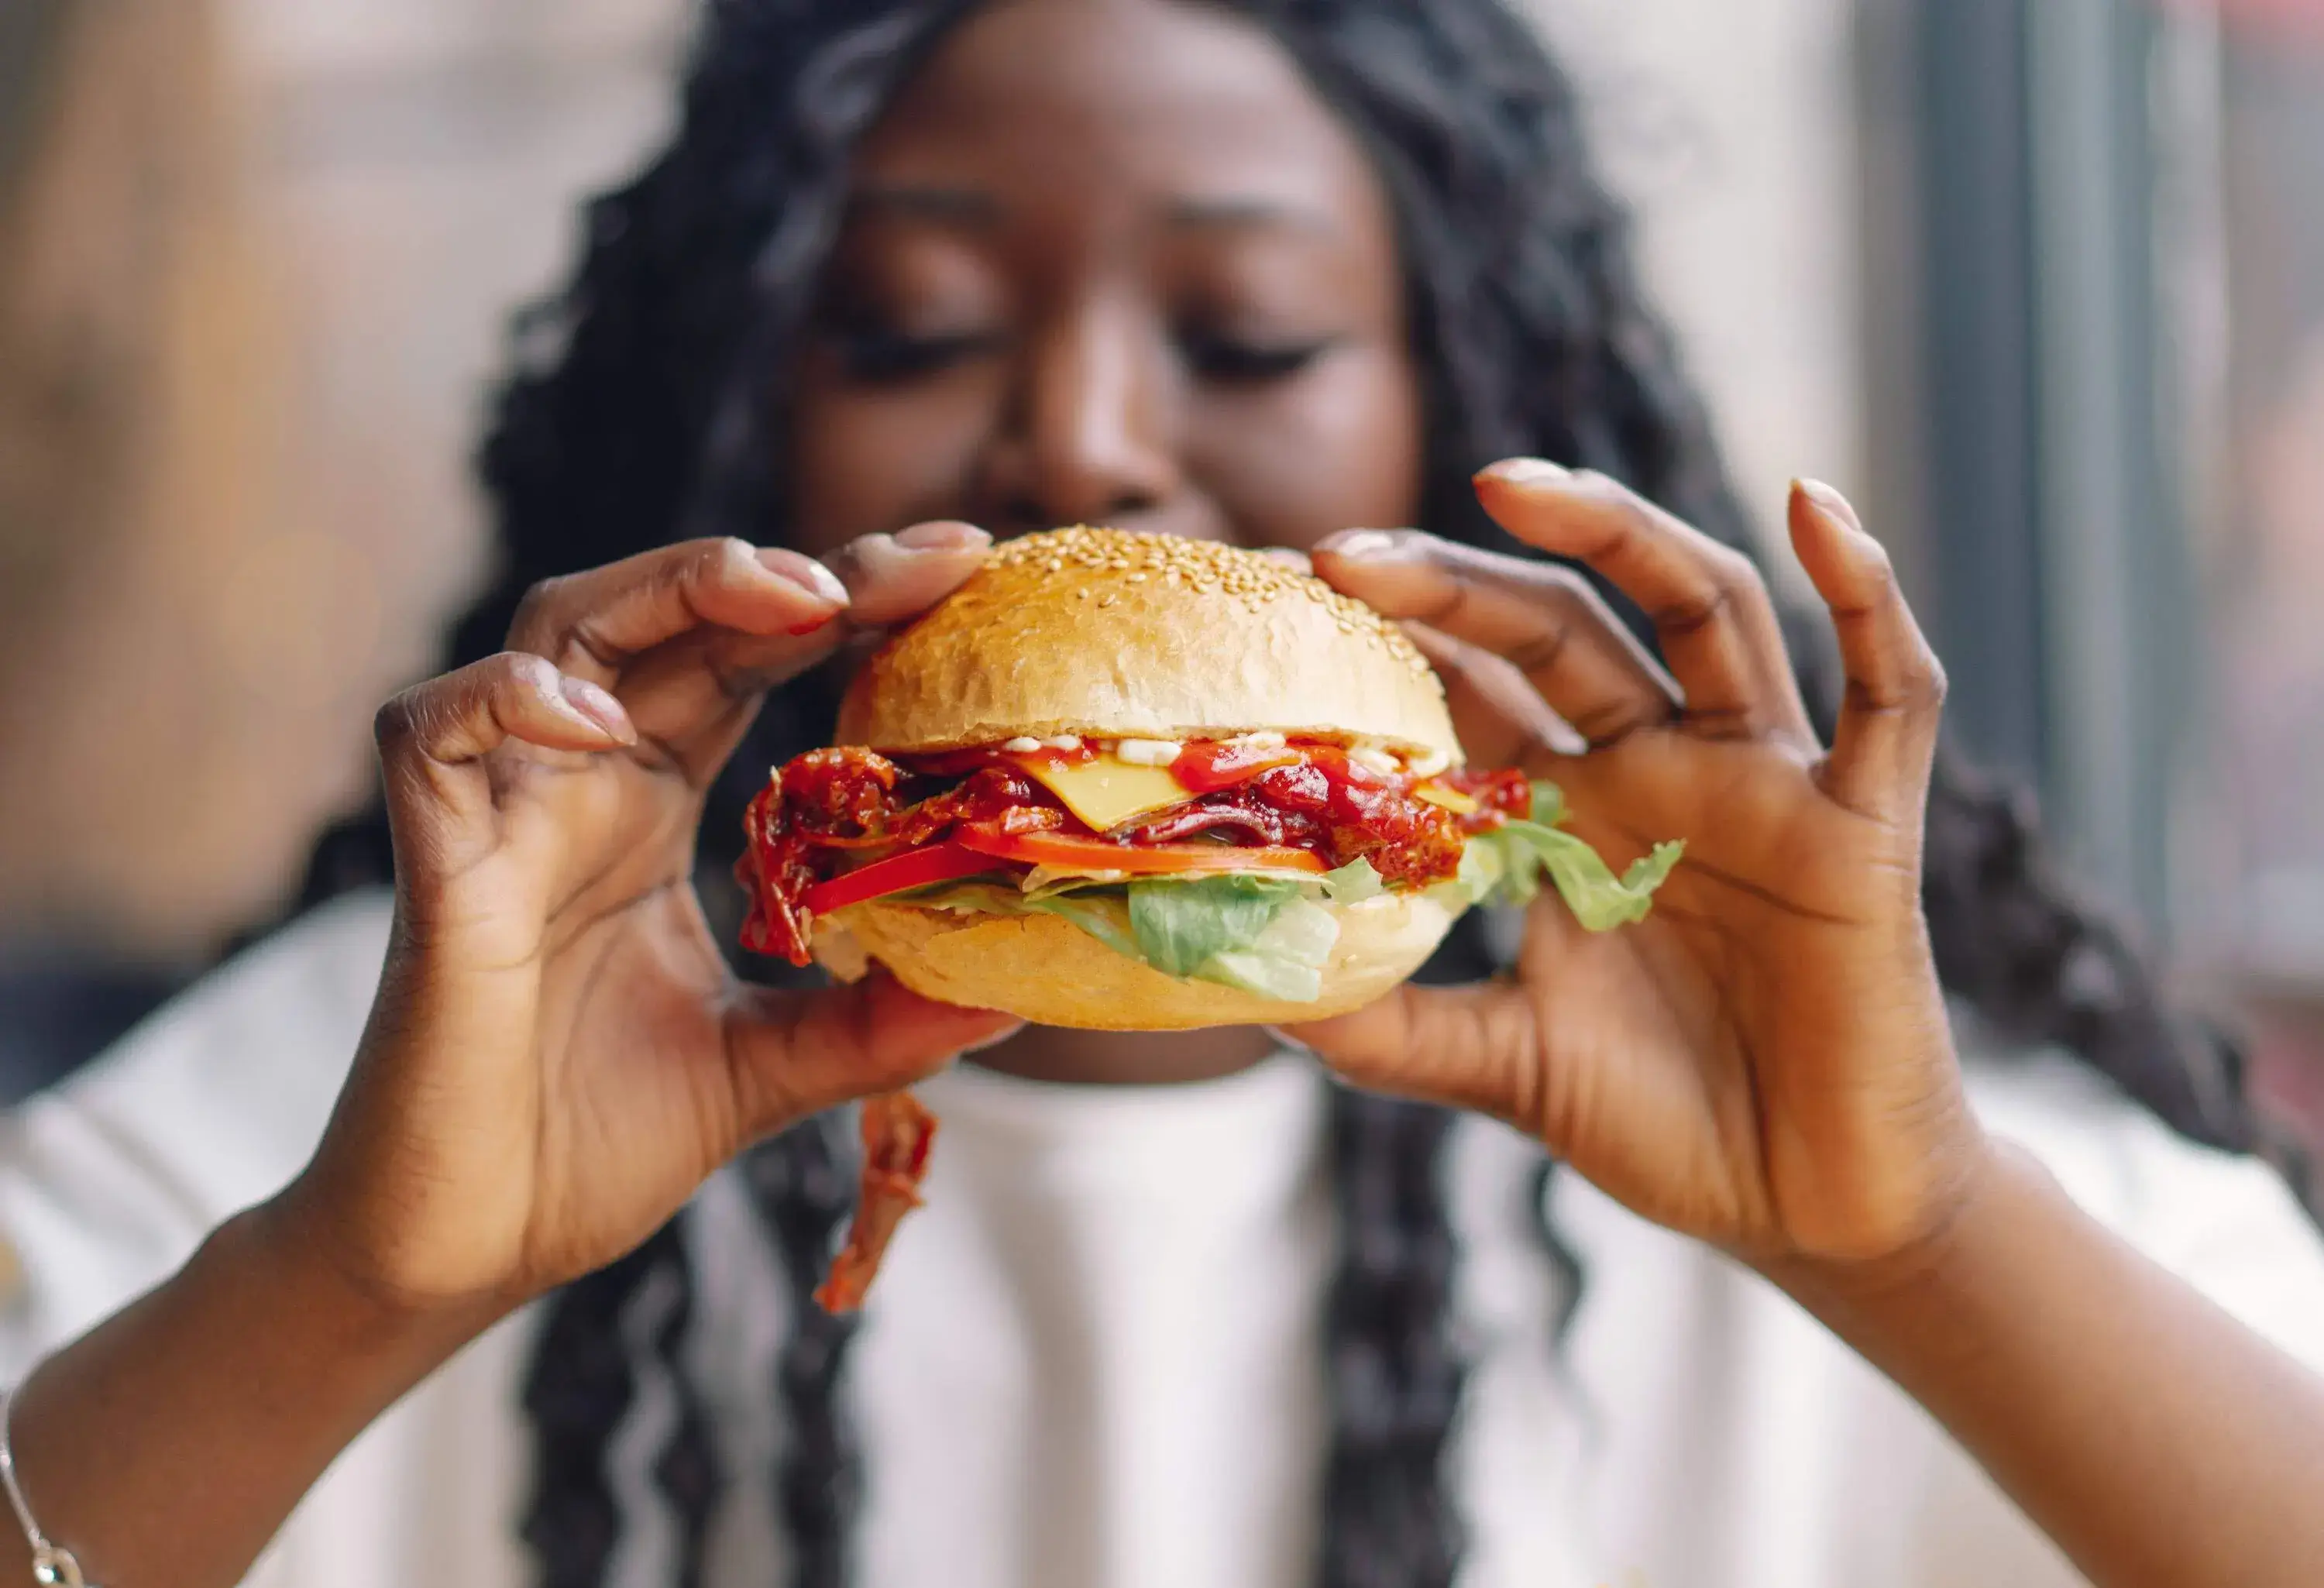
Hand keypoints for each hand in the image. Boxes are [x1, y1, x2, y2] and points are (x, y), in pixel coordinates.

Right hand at [282, 524, 1020, 1317]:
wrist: (464, 1249)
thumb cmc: (591, 1147)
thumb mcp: (772, 1070)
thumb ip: (876, 1023)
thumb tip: (1018, 990)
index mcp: (655, 808)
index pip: (752, 660)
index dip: (846, 600)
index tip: (962, 564)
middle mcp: (585, 785)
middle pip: (673, 614)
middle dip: (794, 570)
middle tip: (916, 563)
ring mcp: (505, 814)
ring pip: (560, 628)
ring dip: (672, 588)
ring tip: (792, 598)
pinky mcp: (436, 868)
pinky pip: (433, 733)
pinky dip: (509, 700)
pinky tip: (605, 723)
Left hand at [1290, 462, 1987, 1269]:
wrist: (1809, 1206)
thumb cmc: (1667, 1122)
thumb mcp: (1504, 1066)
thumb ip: (1392, 1031)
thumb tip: (1260, 996)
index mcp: (1570, 812)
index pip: (1472, 686)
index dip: (1390, 636)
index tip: (1282, 596)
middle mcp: (1661, 768)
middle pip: (1560, 628)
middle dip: (1456, 579)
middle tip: (1346, 555)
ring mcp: (1764, 784)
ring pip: (1704, 609)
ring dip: (1619, 534)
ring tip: (1512, 486)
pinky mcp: (1862, 825)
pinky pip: (1888, 689)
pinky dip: (1866, 593)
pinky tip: (1814, 504)